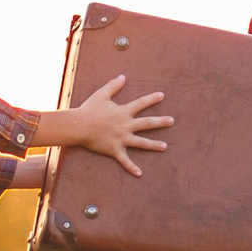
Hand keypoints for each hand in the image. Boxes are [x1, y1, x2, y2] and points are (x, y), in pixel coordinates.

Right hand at [44, 74, 172, 177]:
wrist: (78, 126)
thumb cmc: (89, 109)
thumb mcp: (101, 95)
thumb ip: (113, 86)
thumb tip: (123, 76)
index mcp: (123, 112)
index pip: (141, 103)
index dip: (152, 99)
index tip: (162, 96)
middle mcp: (125, 125)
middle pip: (147, 123)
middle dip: (161, 122)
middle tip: (172, 121)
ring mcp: (121, 138)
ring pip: (141, 143)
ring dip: (154, 145)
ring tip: (165, 147)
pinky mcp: (114, 149)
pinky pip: (125, 160)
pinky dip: (132, 168)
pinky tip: (140, 174)